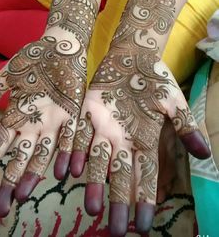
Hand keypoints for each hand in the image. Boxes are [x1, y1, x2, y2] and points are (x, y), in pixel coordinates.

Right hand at [0, 32, 86, 216]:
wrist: (61, 46)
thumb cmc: (34, 59)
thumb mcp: (9, 75)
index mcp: (19, 116)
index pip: (2, 144)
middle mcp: (36, 124)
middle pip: (21, 157)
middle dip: (11, 180)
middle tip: (3, 206)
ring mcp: (55, 121)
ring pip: (44, 153)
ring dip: (35, 173)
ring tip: (25, 194)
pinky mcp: (74, 114)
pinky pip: (71, 137)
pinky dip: (67, 153)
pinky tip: (64, 171)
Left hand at [70, 36, 209, 235]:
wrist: (132, 56)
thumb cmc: (155, 78)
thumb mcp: (174, 101)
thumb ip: (184, 125)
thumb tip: (204, 154)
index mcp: (145, 139)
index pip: (146, 175)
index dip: (144, 200)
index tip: (143, 226)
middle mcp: (123, 140)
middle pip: (121, 176)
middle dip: (119, 203)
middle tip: (115, 232)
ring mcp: (104, 128)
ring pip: (97, 161)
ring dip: (94, 184)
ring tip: (91, 209)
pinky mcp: (88, 114)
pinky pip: (80, 136)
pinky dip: (76, 153)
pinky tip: (72, 170)